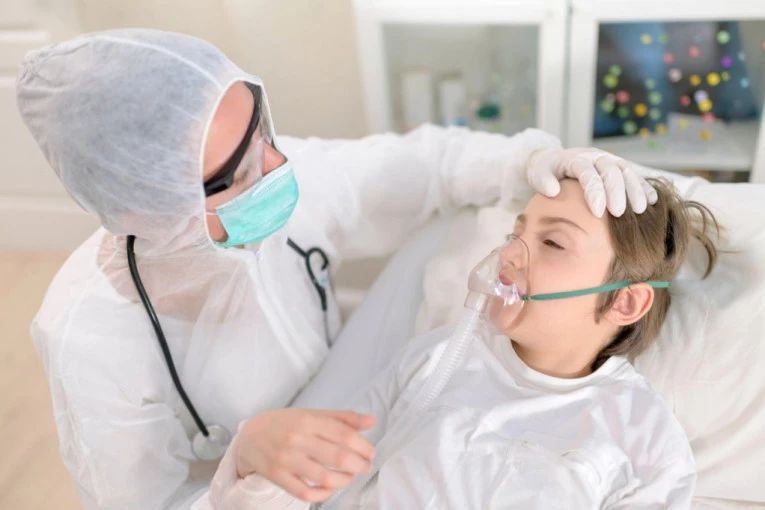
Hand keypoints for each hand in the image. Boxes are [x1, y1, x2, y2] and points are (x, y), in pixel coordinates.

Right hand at [236, 408, 375, 502]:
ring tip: (350, 477)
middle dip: (359, 465)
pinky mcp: (277, 476)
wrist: (249, 436)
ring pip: (324, 477)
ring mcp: (286, 459)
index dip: (363, 446)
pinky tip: (330, 488)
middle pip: (338, 456)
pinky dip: (322, 494)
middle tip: (365, 467)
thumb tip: (371, 421)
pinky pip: (305, 492)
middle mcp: (297, 439)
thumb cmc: (286, 424)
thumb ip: (342, 418)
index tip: (370, 452)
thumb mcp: (312, 414)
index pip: (344, 434)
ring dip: (344, 480)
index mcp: (308, 420)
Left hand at [527, 148, 658, 216]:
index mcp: (577, 159)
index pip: (588, 174)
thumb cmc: (547, 171)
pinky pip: (634, 175)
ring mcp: (610, 161)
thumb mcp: (538, 173)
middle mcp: (596, 157)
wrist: (555, 160)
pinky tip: (652, 200)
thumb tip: (553, 190)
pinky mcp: (619, 167)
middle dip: (617, 192)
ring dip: (635, 189)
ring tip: (641, 210)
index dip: (594, 191)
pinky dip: (644, 186)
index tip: (598, 211)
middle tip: (619, 214)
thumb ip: (543, 181)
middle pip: (611, 171)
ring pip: (626, 172)